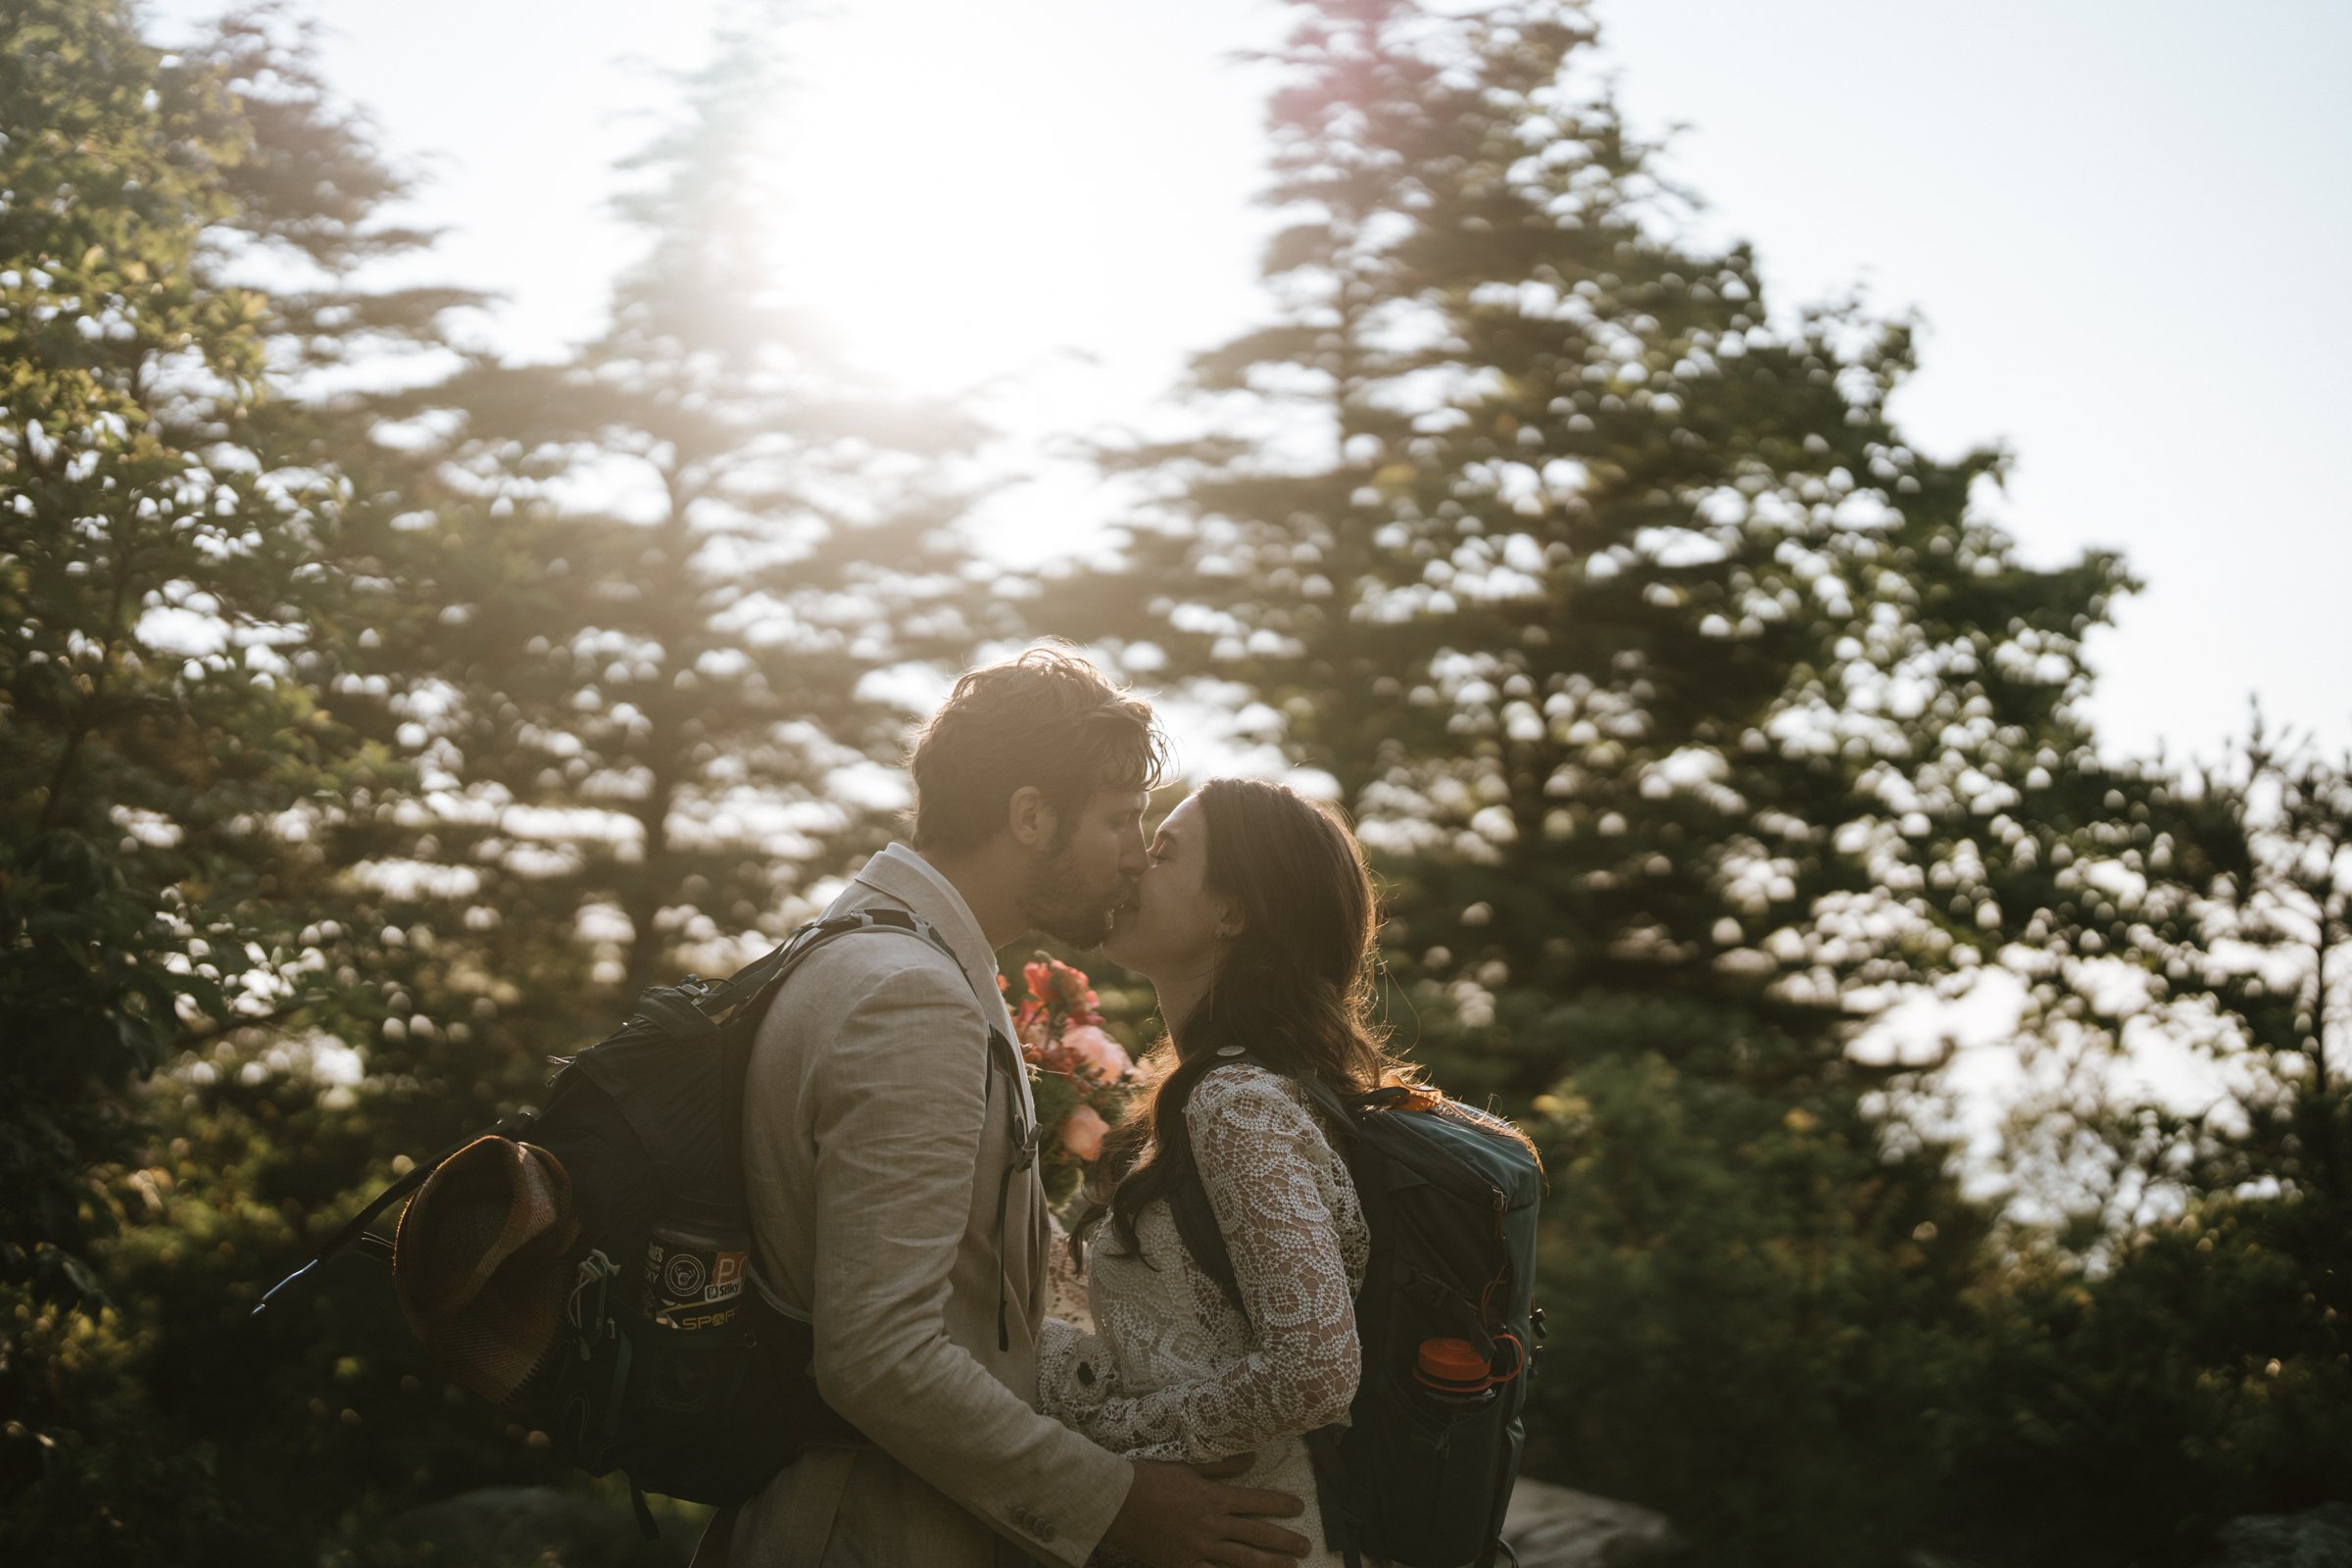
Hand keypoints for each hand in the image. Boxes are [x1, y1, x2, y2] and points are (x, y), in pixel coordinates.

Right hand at [1101, 1454, 1311, 1567]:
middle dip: (1284, 1540)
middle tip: (1305, 1546)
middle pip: (1256, 1534)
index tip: (1299, 1507)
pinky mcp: (1182, 1565)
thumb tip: (1251, 1457)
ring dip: (1270, 1564)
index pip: (1256, 1501)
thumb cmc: (1147, 1478)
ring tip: (1290, 1567)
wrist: (1115, 1501)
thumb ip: (1220, 1465)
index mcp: (1213, 1497)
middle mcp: (1211, 1525)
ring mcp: (1198, 1548)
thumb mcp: (1185, 1465)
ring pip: (1242, 1559)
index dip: (1280, 1504)